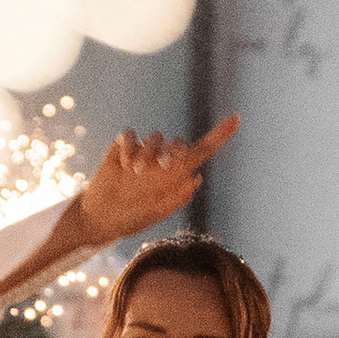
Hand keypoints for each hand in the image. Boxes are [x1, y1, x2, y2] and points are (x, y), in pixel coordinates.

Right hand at [66, 120, 239, 253]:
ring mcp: (143, 153)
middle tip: (164, 165)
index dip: (220, 136)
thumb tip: (195, 176)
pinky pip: (131, 135)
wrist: (101, 218)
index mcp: (176, 176)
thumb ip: (176, 197)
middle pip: (177, 142)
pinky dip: (130, 146)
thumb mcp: (155, 213)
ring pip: (154, 138)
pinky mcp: (123, 148)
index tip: (237, 119)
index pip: (201, 152)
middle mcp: (162, 161)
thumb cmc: (131, 219)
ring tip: (136, 172)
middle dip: (174, 150)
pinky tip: (124, 164)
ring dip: (149, 152)